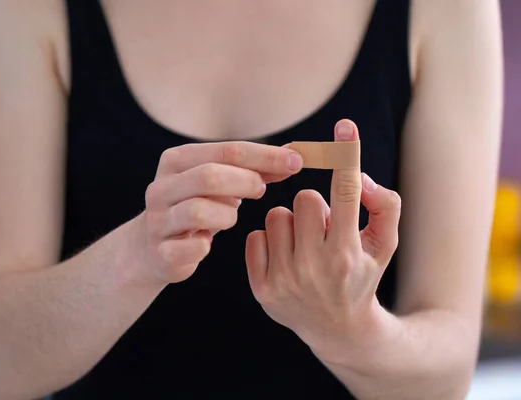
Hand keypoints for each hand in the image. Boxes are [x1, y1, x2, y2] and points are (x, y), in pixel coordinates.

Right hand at [139, 141, 303, 283]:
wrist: (152, 247)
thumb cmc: (195, 208)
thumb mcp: (220, 183)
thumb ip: (255, 169)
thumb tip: (294, 155)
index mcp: (177, 161)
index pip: (226, 150)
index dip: (264, 156)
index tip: (295, 161)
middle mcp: (162, 187)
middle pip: (208, 177)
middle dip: (244, 182)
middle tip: (262, 190)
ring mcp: (158, 221)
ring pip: (198, 212)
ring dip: (226, 215)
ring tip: (230, 217)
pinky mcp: (161, 253)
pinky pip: (189, 249)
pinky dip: (204, 247)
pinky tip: (206, 243)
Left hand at [245, 120, 401, 364]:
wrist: (337, 329)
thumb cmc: (362, 276)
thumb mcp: (385, 244)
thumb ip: (384, 205)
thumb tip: (359, 178)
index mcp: (346, 252)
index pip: (347, 193)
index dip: (347, 156)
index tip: (345, 127)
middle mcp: (314, 266)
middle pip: (303, 199)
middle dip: (314, 210)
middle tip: (323, 232)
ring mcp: (285, 279)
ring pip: (275, 216)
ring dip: (291, 226)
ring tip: (304, 249)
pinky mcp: (261, 288)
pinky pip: (255, 237)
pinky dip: (269, 243)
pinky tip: (285, 261)